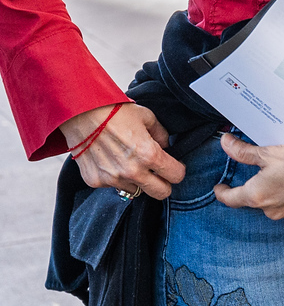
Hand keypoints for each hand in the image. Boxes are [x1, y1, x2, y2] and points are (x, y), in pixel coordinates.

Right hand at [62, 103, 183, 199]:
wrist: (82, 114)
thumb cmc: (115, 112)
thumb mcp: (148, 118)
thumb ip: (161, 135)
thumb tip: (166, 147)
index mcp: (149, 155)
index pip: (176, 176)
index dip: (178, 170)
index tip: (174, 166)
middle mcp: (131, 171)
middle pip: (160, 193)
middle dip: (164, 184)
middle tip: (159, 173)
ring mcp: (112, 179)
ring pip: (136, 190)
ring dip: (137, 180)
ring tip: (130, 162)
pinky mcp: (95, 182)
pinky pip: (113, 186)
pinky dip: (116, 178)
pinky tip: (113, 162)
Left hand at [212, 134, 283, 220]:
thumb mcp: (270, 152)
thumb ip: (244, 152)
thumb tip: (225, 144)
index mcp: (256, 195)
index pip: (230, 199)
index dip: (222, 192)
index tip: (221, 187)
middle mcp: (270, 210)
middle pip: (255, 199)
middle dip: (258, 185)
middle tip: (268, 167)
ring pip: (274, 203)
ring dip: (276, 191)